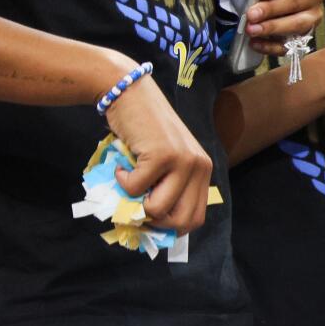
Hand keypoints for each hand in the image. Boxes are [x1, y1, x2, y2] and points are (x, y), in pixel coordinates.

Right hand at [105, 68, 213, 233]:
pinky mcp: (163, 155)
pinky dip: (121, 181)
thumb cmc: (143, 133)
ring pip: (158, 210)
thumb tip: (150, 229)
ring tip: (128, 181)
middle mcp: (200, 167)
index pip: (195, 218)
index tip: (148, 221)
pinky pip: (136, 188)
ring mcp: (184, 161)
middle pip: (181, 221)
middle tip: (134, 206)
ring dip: (134, 202)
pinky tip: (122, 165)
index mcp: (203, 172)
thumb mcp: (162, 164)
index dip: (169, 227)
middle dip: (152, 222)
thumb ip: (164, 190)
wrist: (131, 96)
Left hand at [244, 0, 324, 53]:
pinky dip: (272, 46)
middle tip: (252, 14)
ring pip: (299, 23)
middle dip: (272, 9)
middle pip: (298, 1)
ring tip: (252, 29)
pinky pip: (292, 44)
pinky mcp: (306, 35)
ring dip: (273, 27)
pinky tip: (255, 43)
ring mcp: (314, 16)